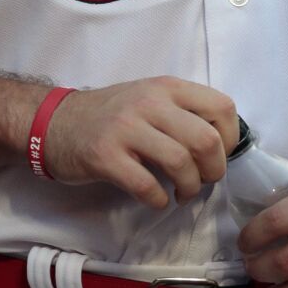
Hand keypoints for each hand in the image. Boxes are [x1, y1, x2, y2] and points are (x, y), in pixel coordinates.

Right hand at [45, 77, 237, 208]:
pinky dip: (158, 199)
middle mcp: (150, 102)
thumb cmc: (112, 114)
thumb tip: (222, 146)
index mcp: (167, 87)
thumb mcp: (151, 98)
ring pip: (180, 162)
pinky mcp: (105, 156)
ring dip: (189, 188)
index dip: (231, 138)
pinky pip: (146, 185)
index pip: (222, 107)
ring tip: (181, 193)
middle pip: (205, 140)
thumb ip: (184, 113)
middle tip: (204, 181)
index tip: (220, 156)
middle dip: (213, 170)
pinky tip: (156, 199)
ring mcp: (126, 128)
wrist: (56, 122)